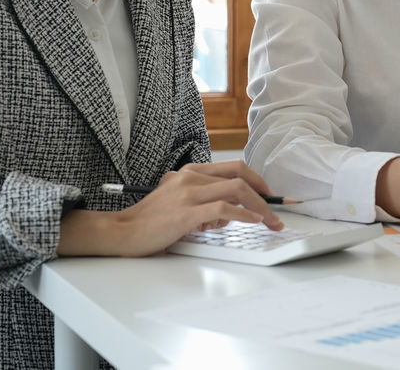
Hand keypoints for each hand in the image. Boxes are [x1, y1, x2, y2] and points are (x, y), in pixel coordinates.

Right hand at [59, 160, 282, 257]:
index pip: (234, 168)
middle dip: (266, 193)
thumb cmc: (151, 222)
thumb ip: (205, 201)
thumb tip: (232, 212)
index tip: (272, 196)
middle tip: (278, 211)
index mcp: (191, 171)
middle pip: (241, 176)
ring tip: (270, 222)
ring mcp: (189, 192)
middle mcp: (192, 176)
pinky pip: (224, 208)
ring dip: (261, 206)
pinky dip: (244, 214)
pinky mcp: (187, 212)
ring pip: (237, 190)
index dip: (258, 180)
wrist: (121, 232)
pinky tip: (254, 221)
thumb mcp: (180, 202)